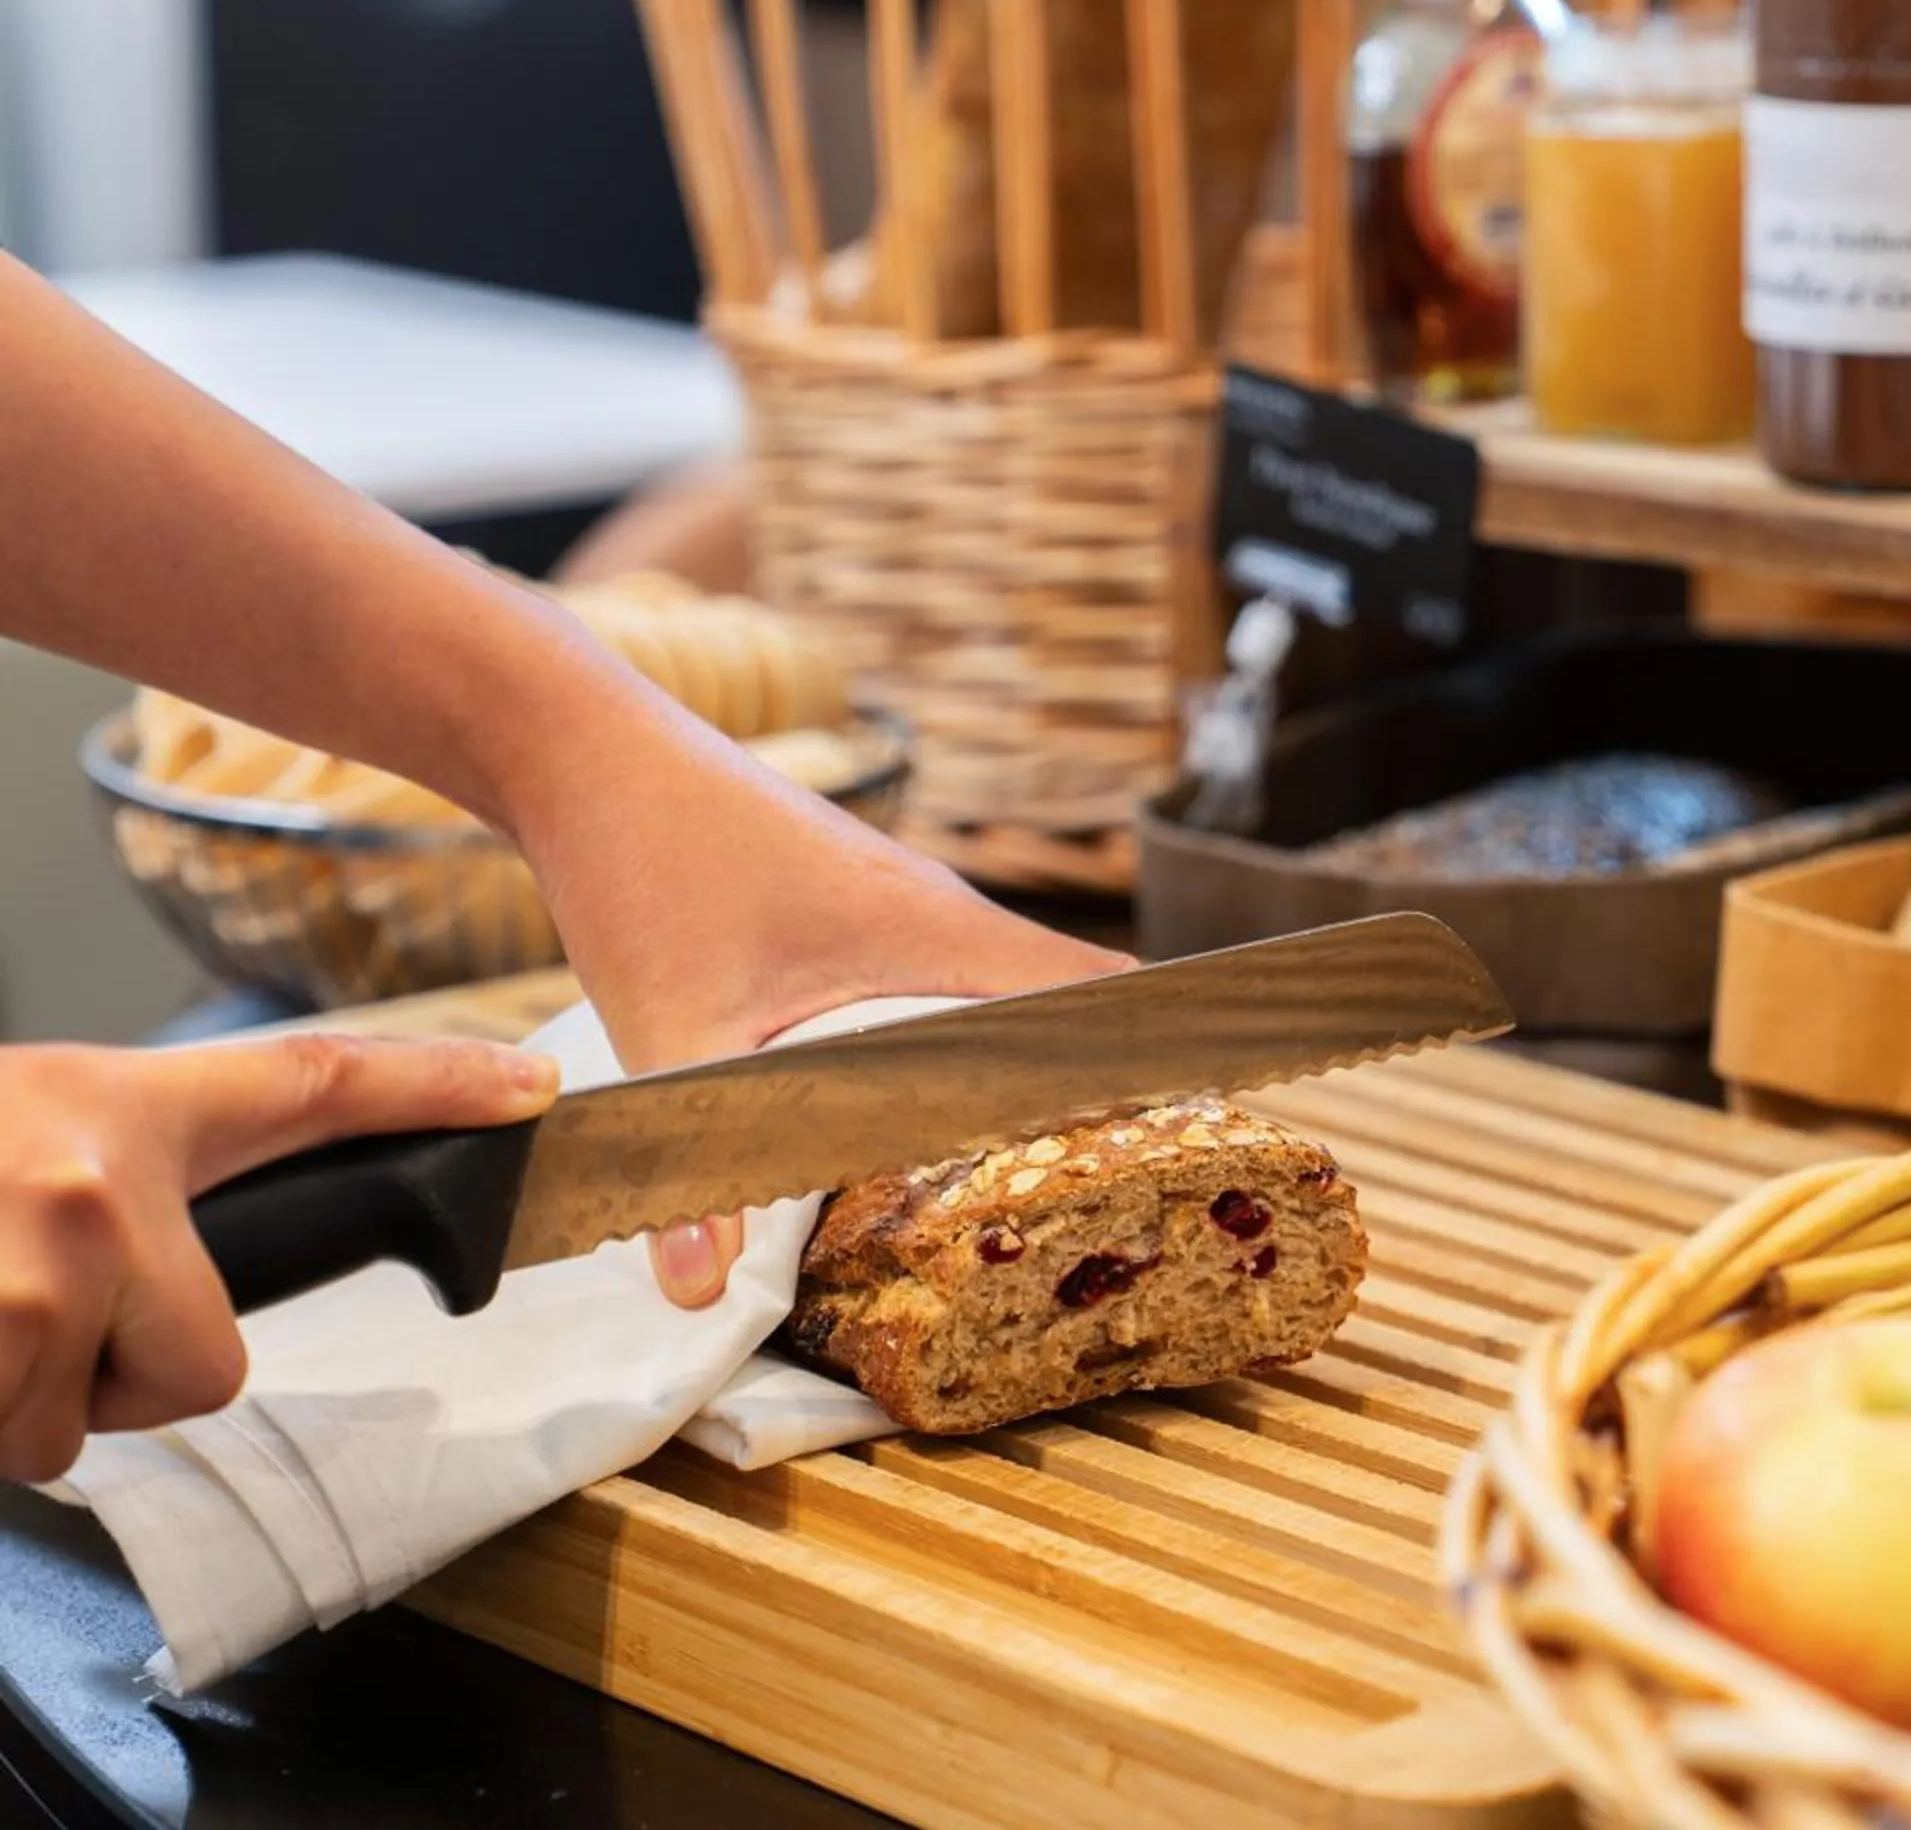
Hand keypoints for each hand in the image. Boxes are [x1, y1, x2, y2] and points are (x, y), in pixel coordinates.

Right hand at [0, 1034, 559, 1481]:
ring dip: (13, 1399)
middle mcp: (92, 1186)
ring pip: (76, 1427)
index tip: (533, 1090)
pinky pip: (11, 1446)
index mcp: (118, 1111)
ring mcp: (28, 1278)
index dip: (437, 1086)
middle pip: (198, 1366)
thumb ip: (116, 1191)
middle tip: (19, 1303)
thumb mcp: (20, 1130)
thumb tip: (157, 1280)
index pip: (316, 1083)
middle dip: (111, 1370)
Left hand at [505, 728, 1129, 1308]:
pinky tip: (914, 1108)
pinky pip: (944, 980)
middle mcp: (941, 909)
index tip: (1191, 1137)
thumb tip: (699, 1297)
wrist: (585, 747)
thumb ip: (697, 1163)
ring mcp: (901, 901)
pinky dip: (955, 1040)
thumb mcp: (672, 1026)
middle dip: (1095, 1091)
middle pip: (1065, 1004)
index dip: (1161, 1060)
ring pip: (999, 993)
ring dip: (1018, 1068)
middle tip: (1115, 1190)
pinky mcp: (856, 904)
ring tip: (1029, 1168)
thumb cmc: (647, 863)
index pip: (1099, 995)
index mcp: (938, 930)